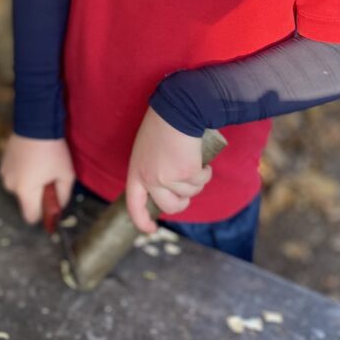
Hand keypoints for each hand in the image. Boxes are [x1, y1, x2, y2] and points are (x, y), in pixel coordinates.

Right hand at [0, 133, 74, 224]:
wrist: (36, 122)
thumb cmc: (53, 150)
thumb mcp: (66, 174)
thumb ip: (63, 196)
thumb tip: (58, 207)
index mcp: (25, 192)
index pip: (30, 217)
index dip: (42, 213)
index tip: (50, 201)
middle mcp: (10, 186)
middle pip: (25, 201)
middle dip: (36, 194)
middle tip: (48, 176)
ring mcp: (4, 173)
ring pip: (19, 187)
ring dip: (28, 182)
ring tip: (39, 163)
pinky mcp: (2, 162)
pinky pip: (14, 175)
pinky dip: (22, 171)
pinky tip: (30, 157)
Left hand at [126, 108, 211, 232]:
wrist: (177, 110)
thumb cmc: (163, 124)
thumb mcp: (148, 150)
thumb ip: (152, 169)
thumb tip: (168, 188)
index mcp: (137, 172)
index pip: (135, 205)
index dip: (142, 220)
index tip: (151, 228)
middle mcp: (150, 179)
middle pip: (170, 207)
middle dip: (183, 201)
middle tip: (188, 186)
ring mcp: (168, 179)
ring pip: (190, 192)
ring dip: (196, 179)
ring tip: (192, 157)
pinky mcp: (186, 174)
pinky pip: (201, 180)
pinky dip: (205, 170)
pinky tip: (199, 155)